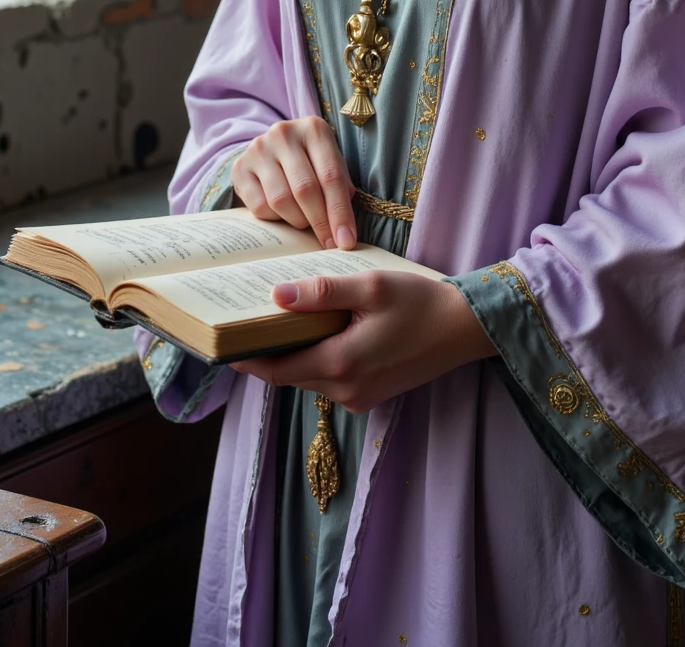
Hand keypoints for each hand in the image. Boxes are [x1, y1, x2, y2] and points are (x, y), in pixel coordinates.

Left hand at [229, 271, 496, 413]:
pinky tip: (317, 334)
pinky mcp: (371, 396)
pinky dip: (316, 361)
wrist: (464, 329)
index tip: (220, 345)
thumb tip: (276, 296)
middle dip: (265, 356)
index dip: (245, 359)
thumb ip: (322, 292)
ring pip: (309, 379)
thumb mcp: (371, 287)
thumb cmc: (420, 302)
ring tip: (276, 325)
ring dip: (292, 357)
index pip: (276, 369)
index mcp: (340, 364)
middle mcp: (345, 391)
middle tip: (242, 327)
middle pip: (290, 376)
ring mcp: (360, 398)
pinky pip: (330, 381)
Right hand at [231, 118, 355, 250]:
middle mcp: (284, 133)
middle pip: (305, 189)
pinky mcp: (240, 167)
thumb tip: (344, 230)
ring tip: (306, 224)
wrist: (272, 149)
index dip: (340, 212)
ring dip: (298, 221)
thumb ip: (341, 187)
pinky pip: (260, 206)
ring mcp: (259, 149)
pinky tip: (283, 214)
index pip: (331, 176)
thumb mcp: (330, 163)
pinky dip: (275, 218)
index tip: (346, 241)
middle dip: (321, 222)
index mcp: (313, 129)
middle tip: (329, 244)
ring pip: (281, 200)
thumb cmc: (310, 160)